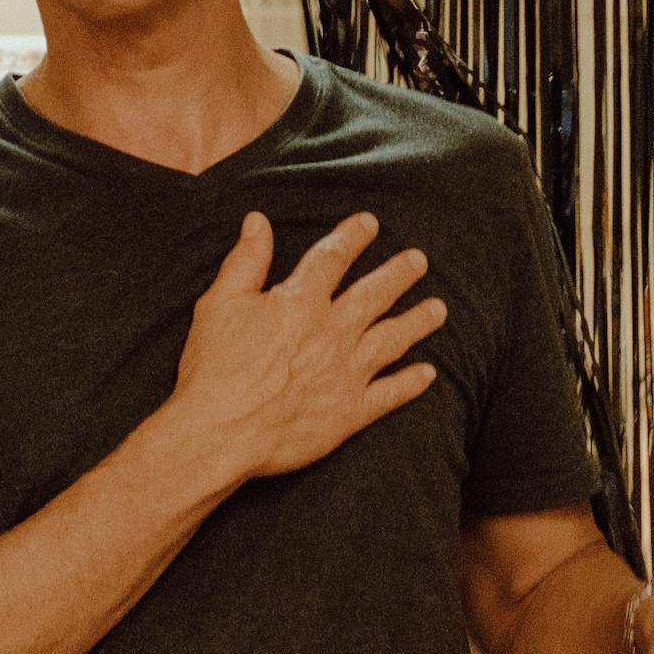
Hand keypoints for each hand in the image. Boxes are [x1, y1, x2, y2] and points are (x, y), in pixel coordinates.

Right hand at [167, 209, 443, 485]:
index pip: (333, 258)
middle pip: (374, 295)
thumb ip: (245, 260)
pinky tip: (427, 374)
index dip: (353, 237)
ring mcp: (345, 374)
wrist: (220, 432)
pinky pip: (389, 395)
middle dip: (399, 274)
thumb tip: (258, 221)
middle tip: (419, 260)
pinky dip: (410, 383)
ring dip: (417, 322)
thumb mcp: (220, 302)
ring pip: (391, 340)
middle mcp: (331, 333)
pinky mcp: (348, 413)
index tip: (370, 224)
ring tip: (439, 309)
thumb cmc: (214, 367)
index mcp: (300, 302)